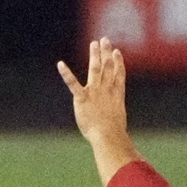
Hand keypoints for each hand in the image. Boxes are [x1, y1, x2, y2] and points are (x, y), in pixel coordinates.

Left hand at [56, 38, 139, 182]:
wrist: (108, 137)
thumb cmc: (115, 138)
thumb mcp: (120, 130)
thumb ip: (121, 132)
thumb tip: (125, 146)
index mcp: (117, 96)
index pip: (119, 75)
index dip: (118, 62)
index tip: (117, 51)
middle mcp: (107, 91)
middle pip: (108, 67)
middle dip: (106, 52)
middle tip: (105, 39)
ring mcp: (95, 92)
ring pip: (95, 69)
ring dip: (94, 55)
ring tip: (94, 43)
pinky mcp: (82, 98)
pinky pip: (73, 83)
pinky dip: (66, 73)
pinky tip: (60, 64)